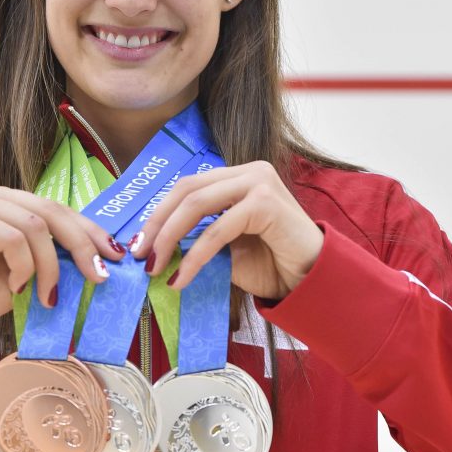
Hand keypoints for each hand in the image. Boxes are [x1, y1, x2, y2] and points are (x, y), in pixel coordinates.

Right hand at [0, 180, 124, 344]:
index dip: (91, 231)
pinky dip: (22, 266)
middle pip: (52, 211)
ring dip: (49, 266)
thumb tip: (101, 264)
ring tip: (47, 296)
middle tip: (98, 277)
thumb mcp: (29, 275)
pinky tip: (16, 287)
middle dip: (82, 245)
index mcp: (12, 201)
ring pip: (34, 226)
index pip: (60, 209)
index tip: (116, 255)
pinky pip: (10, 238)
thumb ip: (55, 260)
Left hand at [129, 161, 322, 300]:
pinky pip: (217, 229)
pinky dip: (195, 256)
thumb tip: (155, 247)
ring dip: (169, 238)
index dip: (158, 214)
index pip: (187, 187)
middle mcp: (248, 171)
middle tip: (139, 255)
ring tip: (155, 268)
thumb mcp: (225, 247)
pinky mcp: (265, 201)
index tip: (139, 244)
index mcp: (237, 176)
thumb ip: (196, 237)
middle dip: (156, 224)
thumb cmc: (272, 264)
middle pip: (185, 190)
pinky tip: (182, 277)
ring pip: (196, 204)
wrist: (312, 281)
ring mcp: (258, 181)